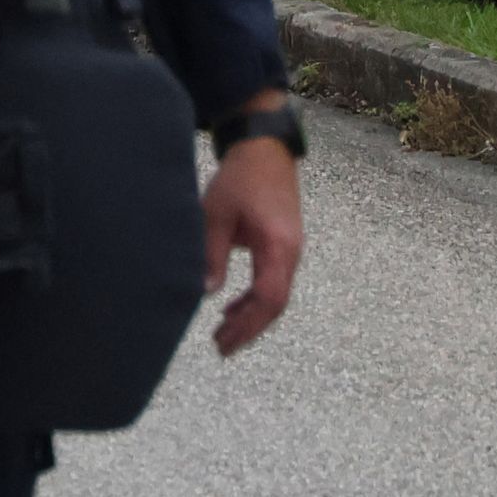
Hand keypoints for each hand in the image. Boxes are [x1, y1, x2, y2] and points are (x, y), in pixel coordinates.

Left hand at [202, 108, 303, 355]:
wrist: (264, 149)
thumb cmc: (240, 178)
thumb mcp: (217, 214)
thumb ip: (212, 253)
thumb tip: (206, 291)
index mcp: (278, 246)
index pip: (269, 298)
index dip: (248, 325)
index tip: (225, 341)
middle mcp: (291, 252)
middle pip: (275, 303)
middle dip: (249, 328)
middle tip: (221, 347)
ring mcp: (290, 249)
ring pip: (275, 295)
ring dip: (251, 316)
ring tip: (223, 333)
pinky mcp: (283, 245)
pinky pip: (273, 280)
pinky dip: (254, 298)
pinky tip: (233, 307)